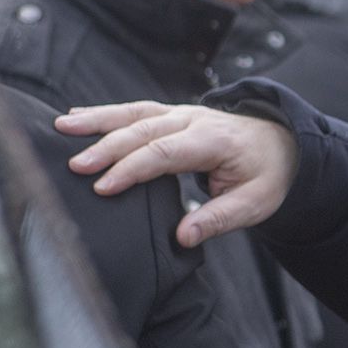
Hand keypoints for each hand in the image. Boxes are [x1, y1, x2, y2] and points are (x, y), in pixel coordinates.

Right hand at [58, 102, 297, 246]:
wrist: (285, 142)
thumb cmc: (268, 175)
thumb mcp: (257, 203)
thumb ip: (219, 219)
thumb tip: (183, 236)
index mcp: (214, 141)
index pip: (165, 152)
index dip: (132, 169)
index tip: (103, 187)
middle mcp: (195, 120)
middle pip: (143, 130)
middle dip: (106, 147)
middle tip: (74, 166)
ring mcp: (182, 114)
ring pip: (134, 113)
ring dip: (97, 120)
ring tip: (61, 128)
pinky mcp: (173, 115)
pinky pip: (136, 111)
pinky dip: (106, 113)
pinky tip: (76, 117)